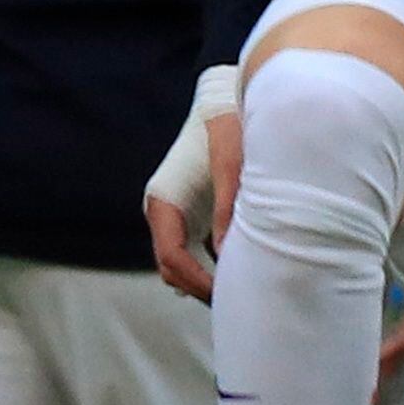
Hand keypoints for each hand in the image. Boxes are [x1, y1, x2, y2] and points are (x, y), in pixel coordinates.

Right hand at [144, 64, 244, 299]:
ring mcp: (176, 214)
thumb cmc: (225, 128)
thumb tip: (229, 251)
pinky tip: (240, 270)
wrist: (222, 102)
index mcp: (163, 202)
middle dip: (200, 287)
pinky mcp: (192, 212)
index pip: (171, 257)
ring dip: (204, 279)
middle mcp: (163, 212)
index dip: (196, 281)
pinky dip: (212, 265)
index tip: (223, 293)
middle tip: (236, 301)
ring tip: (240, 291)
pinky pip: (195, 250)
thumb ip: (228, 208)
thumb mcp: (229, 165)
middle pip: (172, 267)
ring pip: (182, 262)